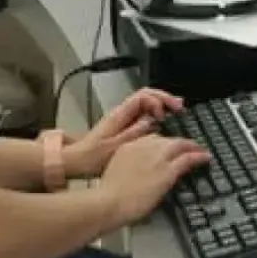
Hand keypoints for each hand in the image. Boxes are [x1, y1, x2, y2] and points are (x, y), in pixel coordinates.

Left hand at [64, 88, 184, 178]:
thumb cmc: (92, 157)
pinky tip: (163, 125)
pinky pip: (143, 116)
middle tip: (180, 108)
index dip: (158, 100)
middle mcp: (122, 113)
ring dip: (162, 106)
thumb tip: (152, 121)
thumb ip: (135, 132)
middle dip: (165, 99)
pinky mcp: (124, 128)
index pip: (144, 95)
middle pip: (147, 96)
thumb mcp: (117, 146)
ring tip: (176, 113)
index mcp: (120, 114)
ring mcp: (123, 120)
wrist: (76, 162)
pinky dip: (155, 117)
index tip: (166, 113)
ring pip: (146, 105)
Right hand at [97, 136, 209, 225]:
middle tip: (187, 147)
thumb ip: (129, 168)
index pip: (150, 138)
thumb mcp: (116, 173)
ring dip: (192, 147)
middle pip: (167, 139)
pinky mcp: (167, 171)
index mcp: (129, 147)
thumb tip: (138, 174)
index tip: (168, 147)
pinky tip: (205, 157)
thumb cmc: (108, 195)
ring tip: (199, 150)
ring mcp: (157, 158)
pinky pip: (188, 158)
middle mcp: (144, 147)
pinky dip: (199, 156)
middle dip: (178, 143)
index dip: (162, 142)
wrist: (109, 202)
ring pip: (180, 145)